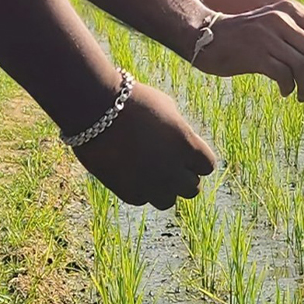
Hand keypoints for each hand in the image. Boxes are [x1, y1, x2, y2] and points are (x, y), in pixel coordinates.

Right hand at [72, 82, 215, 208]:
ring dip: (163, 189)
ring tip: (150, 172)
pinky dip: (140, 189)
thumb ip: (180, 133)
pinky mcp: (130, 193)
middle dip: (182, 176)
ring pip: (168, 201)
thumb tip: (183, 146)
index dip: (197, 159)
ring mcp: (152, 185)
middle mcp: (174, 170)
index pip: (207, 166)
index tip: (185, 152)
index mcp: (187, 146)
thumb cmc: (134, 102)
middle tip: (168, 164)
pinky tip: (130, 172)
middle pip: (192, 188)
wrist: (97, 110)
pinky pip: (143, 199)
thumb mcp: (168, 110)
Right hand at [191, 0, 303, 100]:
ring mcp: (268, 36)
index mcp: (290, 10)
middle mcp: (282, 19)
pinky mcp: (256, 54)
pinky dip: (290, 87)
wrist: (208, 36)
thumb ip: (300, 39)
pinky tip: (285, 91)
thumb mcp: (275, 26)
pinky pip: (285, 75)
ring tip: (301, 94)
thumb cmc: (245, 37)